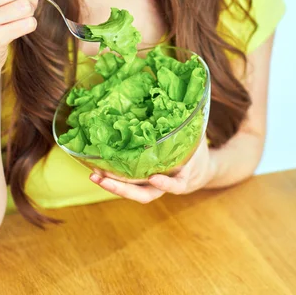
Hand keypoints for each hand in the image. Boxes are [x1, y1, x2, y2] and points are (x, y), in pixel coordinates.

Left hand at [89, 134, 216, 203]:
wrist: (201, 171)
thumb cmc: (197, 151)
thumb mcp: (197, 138)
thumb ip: (192, 125)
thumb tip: (190, 99)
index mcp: (182, 176)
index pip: (174, 184)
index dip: (165, 183)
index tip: (154, 177)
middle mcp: (165, 185)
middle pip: (145, 194)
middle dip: (123, 189)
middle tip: (104, 179)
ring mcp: (153, 187)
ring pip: (134, 193)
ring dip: (113, 186)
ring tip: (94, 176)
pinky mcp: (144, 183)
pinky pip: (130, 185)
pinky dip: (114, 179)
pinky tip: (98, 171)